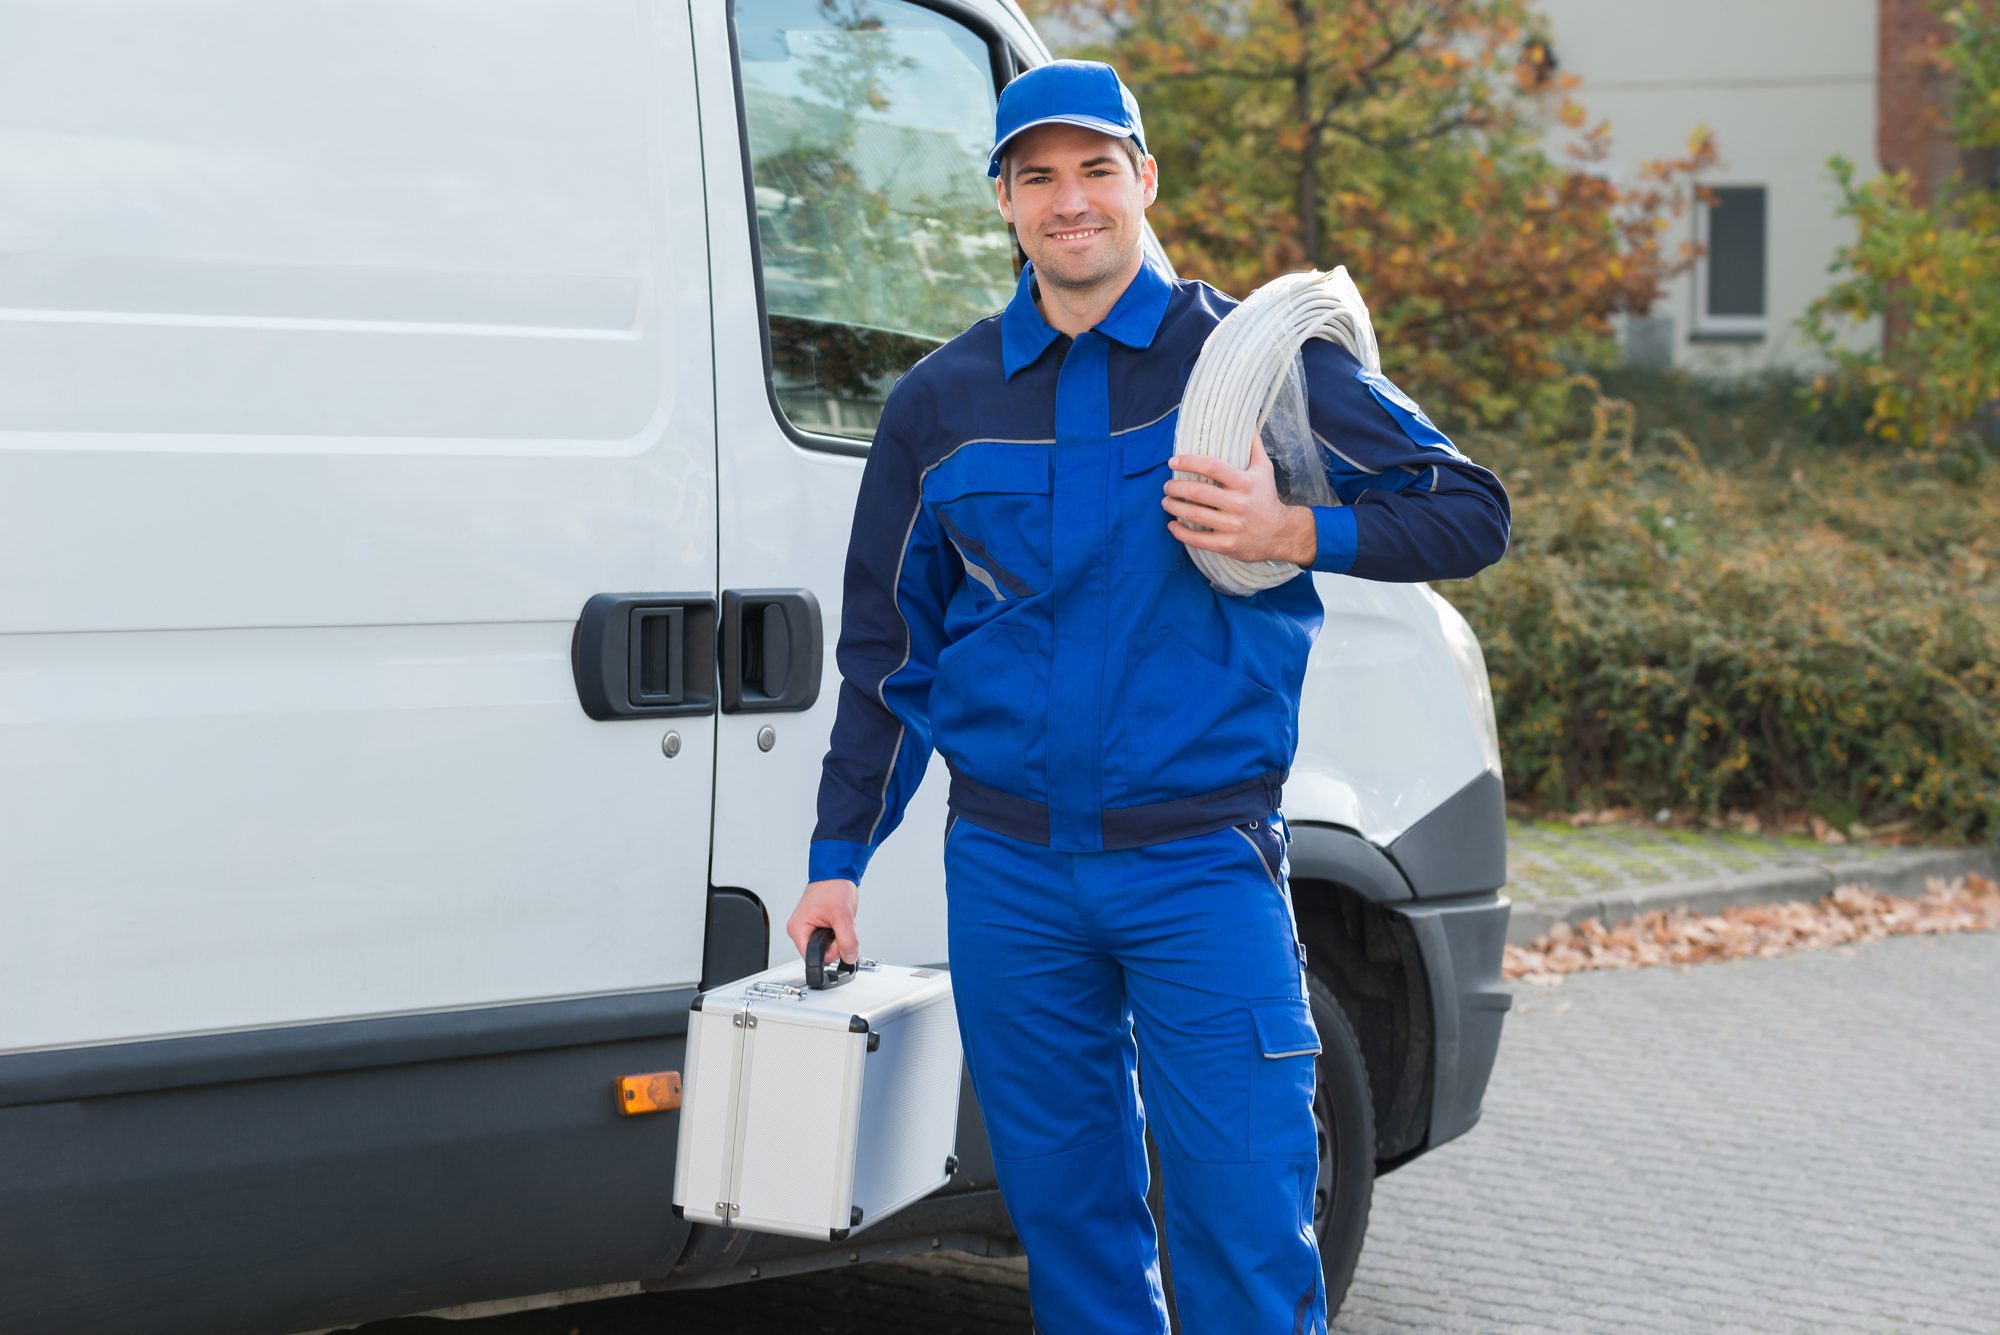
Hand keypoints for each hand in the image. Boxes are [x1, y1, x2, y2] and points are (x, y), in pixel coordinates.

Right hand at [786, 879, 859, 965]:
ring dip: (839, 938)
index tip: (838, 940)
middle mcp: (800, 930)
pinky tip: (839, 921)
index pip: (812, 959)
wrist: (836, 873)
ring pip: (828, 948)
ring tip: (839, 920)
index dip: (830, 953)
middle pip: (822, 954)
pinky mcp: (817, 926)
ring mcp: (808, 929)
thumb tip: (849, 957)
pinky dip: (839, 933)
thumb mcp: (843, 916)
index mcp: (798, 929)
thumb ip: (847, 940)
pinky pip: (830, 940)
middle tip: (840, 925)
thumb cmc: (833, 887)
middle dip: (836, 944)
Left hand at [1164, 440, 1316, 565]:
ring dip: (1174, 507)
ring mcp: (1232, 526)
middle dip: (1175, 487)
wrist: (1280, 533)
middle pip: (1198, 492)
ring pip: (1194, 515)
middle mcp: (1238, 504)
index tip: (1173, 461)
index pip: (1211, 466)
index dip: (1188, 462)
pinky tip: (1172, 525)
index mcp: (1244, 483)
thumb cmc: (1266, 497)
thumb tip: (1246, 422)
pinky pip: (1197, 539)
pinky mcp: (1228, 545)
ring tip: (1166, 502)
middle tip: (1167, 486)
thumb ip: (1253, 446)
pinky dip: (1180, 532)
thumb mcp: (1264, 469)